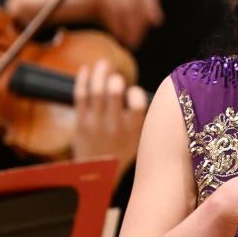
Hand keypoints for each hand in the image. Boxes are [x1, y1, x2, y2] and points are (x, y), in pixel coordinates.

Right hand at [5, 0, 162, 48]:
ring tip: (130, 41)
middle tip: (141, 36)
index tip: (155, 21)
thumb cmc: (73, 1)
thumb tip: (147, 14)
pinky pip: (115, 12)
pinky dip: (120, 27)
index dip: (150, 5)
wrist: (40, 1)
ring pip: (127, 6)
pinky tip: (120, 37)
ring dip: (131, 27)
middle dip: (141, 19)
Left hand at [71, 59, 147, 179]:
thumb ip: (145, 117)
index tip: (135, 91)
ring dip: (99, 74)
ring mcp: (95, 123)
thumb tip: (157, 90)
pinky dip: (83, 80)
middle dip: (115, 80)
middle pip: (113, 94)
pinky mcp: (80, 122)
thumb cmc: (124, 150)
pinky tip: (86, 69)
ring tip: (103, 62)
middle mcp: (114, 126)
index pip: (138, 106)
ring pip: (95, 91)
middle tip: (117, 75)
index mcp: (134, 130)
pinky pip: (80, 96)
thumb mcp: (141, 138)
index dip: (137, 94)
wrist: (97, 174)